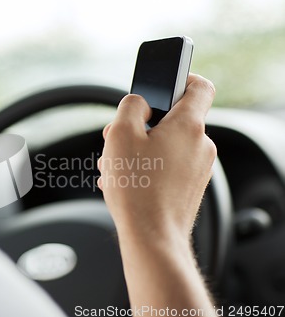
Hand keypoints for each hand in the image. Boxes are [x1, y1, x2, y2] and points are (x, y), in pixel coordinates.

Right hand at [98, 74, 216, 246]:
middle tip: (116, 139)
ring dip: (139, 150)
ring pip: (166, 146)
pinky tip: (126, 183)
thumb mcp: (121, 134)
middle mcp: (200, 146)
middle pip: (172, 120)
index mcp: (188, 126)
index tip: (163, 85)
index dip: (182, 78)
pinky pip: (168, 167)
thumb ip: (131, 106)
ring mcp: (198, 169)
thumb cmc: (137, 189)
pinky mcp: (190, 188)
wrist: (152, 238)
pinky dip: (148, 168)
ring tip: (116, 168)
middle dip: (141, 125)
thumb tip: (140, 103)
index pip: (200, 86)